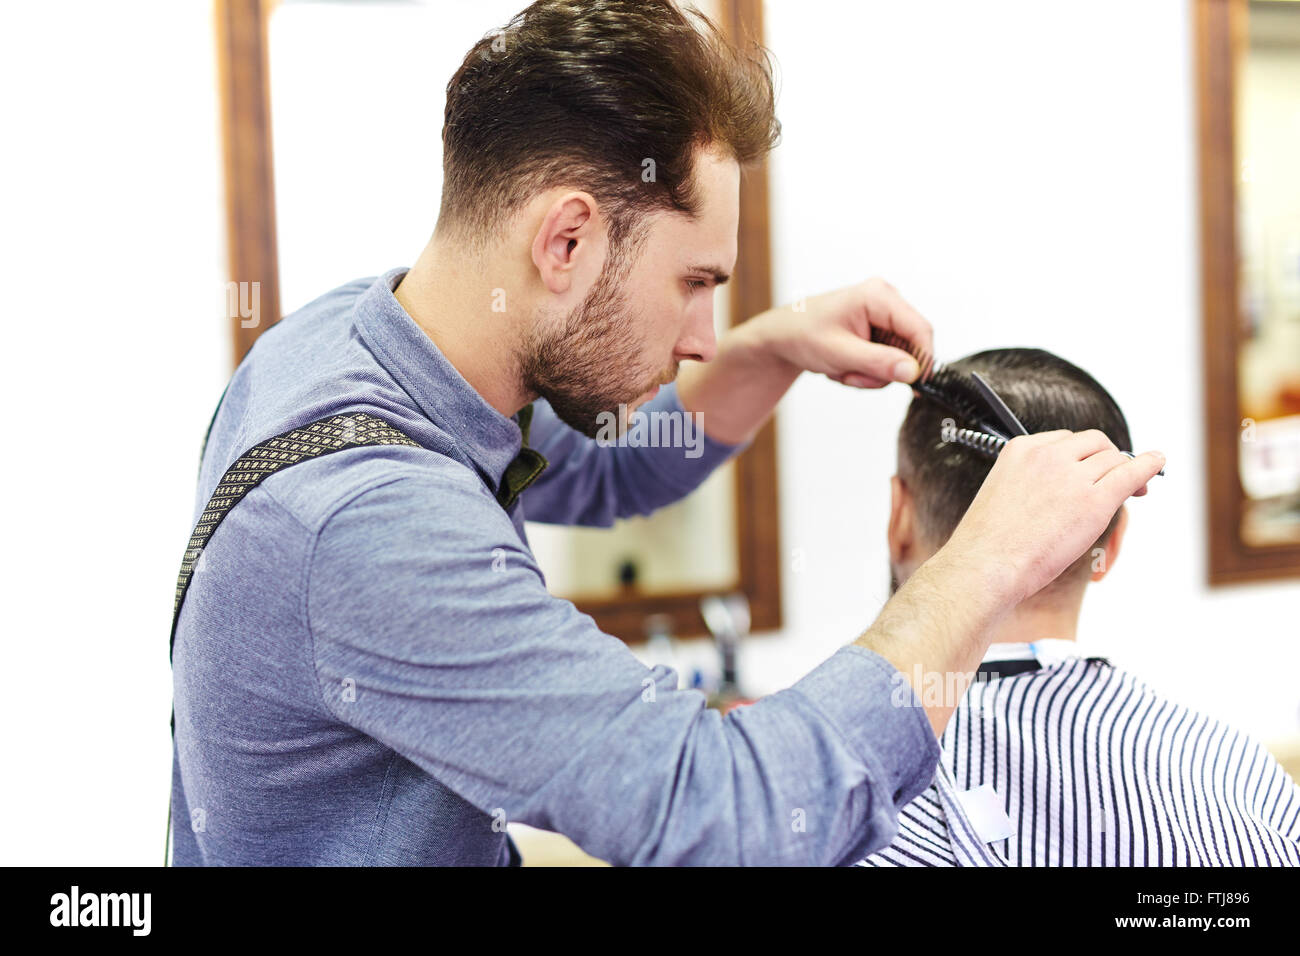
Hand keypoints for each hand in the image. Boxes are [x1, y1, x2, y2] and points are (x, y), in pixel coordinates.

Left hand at [753, 278, 933, 386]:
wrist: (782, 336)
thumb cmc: (802, 335)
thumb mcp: (840, 353)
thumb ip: (877, 363)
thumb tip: (912, 372)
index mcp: (878, 296)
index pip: (919, 329)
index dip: (923, 360)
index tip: (916, 387)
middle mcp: (885, 301)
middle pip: (909, 347)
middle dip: (882, 370)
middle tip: (852, 376)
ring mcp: (881, 316)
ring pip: (898, 358)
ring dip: (870, 374)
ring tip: (843, 369)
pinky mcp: (877, 330)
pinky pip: (886, 359)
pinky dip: (866, 370)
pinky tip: (845, 365)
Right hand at [942, 429, 1165, 606]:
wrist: (985, 565)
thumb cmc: (988, 544)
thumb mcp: (1003, 494)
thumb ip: (1030, 483)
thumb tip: (1058, 493)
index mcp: (1020, 450)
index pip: (1065, 440)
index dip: (1083, 456)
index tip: (1089, 470)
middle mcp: (1048, 456)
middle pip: (1094, 443)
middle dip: (1109, 458)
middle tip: (1119, 477)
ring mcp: (1073, 476)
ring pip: (1114, 459)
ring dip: (1126, 470)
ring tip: (1137, 487)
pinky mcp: (1095, 501)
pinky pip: (1131, 473)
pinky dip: (1149, 466)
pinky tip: (1157, 463)